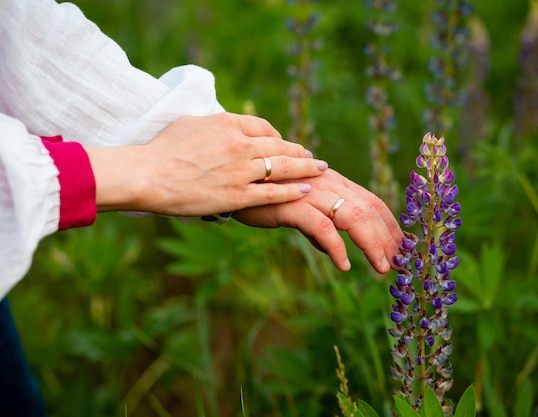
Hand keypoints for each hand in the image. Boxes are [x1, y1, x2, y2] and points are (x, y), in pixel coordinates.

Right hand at [86, 112, 327, 214]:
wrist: (146, 174)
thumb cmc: (161, 149)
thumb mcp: (189, 123)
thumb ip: (213, 124)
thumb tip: (222, 124)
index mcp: (227, 123)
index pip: (263, 127)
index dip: (278, 137)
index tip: (283, 143)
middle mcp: (239, 144)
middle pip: (279, 147)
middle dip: (300, 152)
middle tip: (313, 157)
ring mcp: (240, 171)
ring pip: (282, 168)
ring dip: (305, 169)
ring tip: (319, 170)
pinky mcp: (237, 195)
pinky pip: (273, 193)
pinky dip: (292, 191)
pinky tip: (305, 190)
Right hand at [233, 169, 403, 273]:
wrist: (234, 180)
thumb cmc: (266, 195)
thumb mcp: (299, 208)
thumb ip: (319, 224)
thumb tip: (334, 249)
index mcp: (334, 182)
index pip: (372, 202)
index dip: (391, 225)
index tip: (403, 247)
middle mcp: (328, 182)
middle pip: (370, 209)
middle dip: (389, 238)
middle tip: (400, 264)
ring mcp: (312, 192)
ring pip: (354, 216)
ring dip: (372, 244)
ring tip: (382, 267)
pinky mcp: (293, 205)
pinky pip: (322, 226)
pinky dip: (336, 246)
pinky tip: (345, 265)